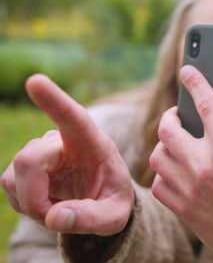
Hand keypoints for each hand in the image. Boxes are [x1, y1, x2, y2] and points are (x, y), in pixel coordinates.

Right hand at [0, 75, 133, 235]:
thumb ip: (91, 218)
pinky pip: (8, 185)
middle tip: (57, 216)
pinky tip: (47, 201)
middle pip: (29, 160)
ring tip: (61, 206)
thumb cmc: (112, 200)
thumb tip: (55, 218)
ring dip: (32, 203)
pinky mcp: (24, 164)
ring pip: (14, 175)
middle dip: (34, 198)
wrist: (102, 200)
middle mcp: (63, 140)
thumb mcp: (114, 215)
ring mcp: (40, 149)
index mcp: (94, 143)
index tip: (36, 81)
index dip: (54, 101)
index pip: (74, 118)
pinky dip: (25, 203)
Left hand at [150, 66, 212, 262]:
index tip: (188, 70)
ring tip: (178, 143)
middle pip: (170, 128)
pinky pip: (158, 184)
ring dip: (165, 145)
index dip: (196, 82)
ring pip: (158, 156)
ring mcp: (191, 190)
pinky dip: (164, 174)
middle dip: (171, 115)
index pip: (207, 104)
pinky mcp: (184, 210)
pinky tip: (177, 170)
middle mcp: (205, 167)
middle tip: (180, 115)